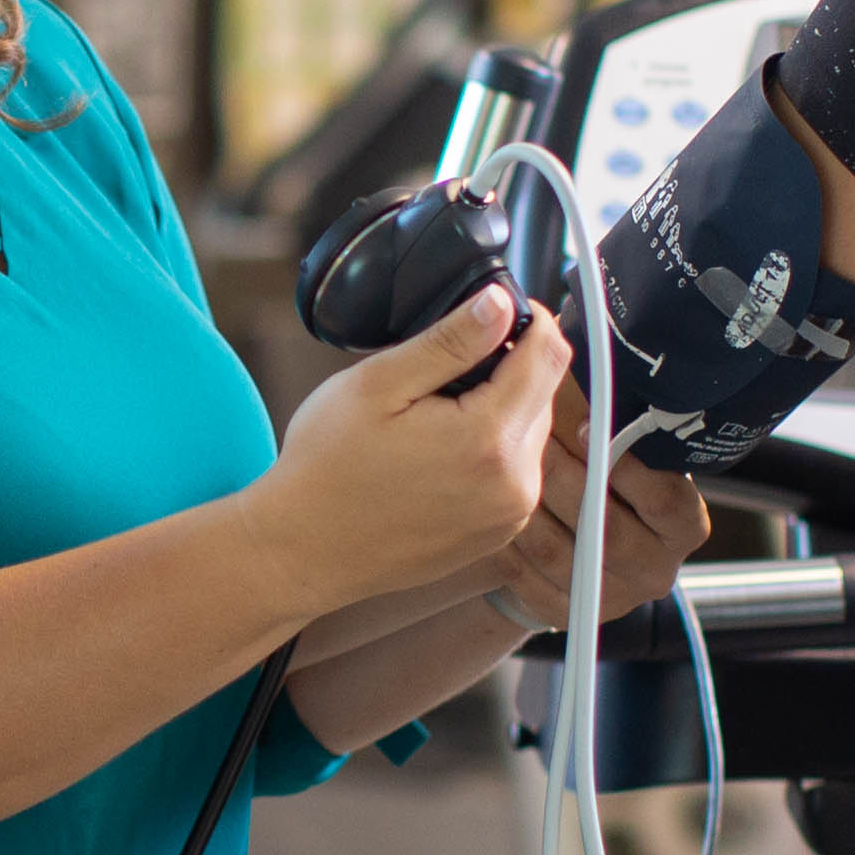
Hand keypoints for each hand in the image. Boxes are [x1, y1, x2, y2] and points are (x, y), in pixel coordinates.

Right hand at [258, 289, 569, 608]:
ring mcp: (509, 515)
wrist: (304, 550)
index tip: (498, 312)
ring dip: (500, 411)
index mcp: (488, 440)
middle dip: (508, 369)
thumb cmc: (327, 470)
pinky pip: (515, 472)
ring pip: (531, 433)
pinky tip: (439, 454)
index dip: (530, 320)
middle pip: (543, 394)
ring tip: (435, 417)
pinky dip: (491, 451)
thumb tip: (501, 304)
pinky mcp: (498, 533)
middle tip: (443, 372)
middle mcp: (514, 484)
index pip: (549, 356)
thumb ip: (449, 342)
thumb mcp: (378, 384)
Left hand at [504, 430, 711, 638]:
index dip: (625, 463)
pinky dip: (508, 538)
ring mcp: (612, 599)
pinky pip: (529, 576)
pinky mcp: (568, 613)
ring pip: (561, 554)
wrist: (577, 540)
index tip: (584, 426)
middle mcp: (656, 569)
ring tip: (501, 463)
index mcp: (684, 526)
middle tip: (527, 435)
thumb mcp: (628, 452)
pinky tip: (491, 504)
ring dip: (527, 505)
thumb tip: (594, 376)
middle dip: (562, 475)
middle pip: (606, 528)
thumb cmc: (608, 479)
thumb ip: (619, 424)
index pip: (666, 500)